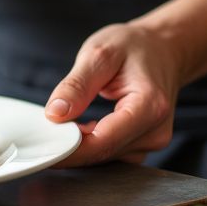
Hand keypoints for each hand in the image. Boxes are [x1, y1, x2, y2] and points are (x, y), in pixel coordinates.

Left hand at [45, 22, 182, 166]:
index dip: (69, 150)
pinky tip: (81, 129)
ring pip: (105, 158)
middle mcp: (156, 130)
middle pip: (103, 153)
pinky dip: (91, 145)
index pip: (103, 142)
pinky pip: (111, 154)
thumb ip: (76, 86)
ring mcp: (153, 142)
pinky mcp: (144, 146)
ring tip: (65, 124)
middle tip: (43, 133)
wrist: (164, 49)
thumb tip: (55, 114)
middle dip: (69, 149)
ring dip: (80, 148)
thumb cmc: (135, 47)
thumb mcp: (100, 54)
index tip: (43, 146)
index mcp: (149, 106)